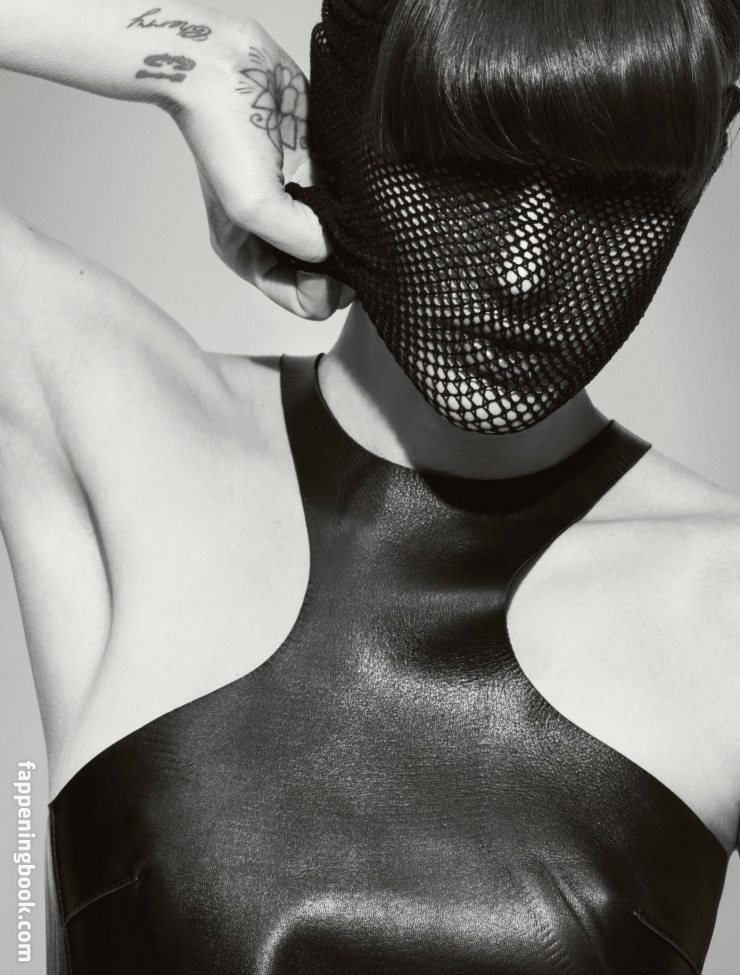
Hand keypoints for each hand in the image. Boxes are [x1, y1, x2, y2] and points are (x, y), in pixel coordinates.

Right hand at [166, 16, 354, 319]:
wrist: (224, 66)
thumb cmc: (225, 136)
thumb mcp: (254, 207)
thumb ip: (300, 240)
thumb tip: (338, 248)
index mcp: (251, 254)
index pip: (300, 302)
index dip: (322, 295)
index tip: (330, 270)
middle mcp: (277, 237)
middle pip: (326, 280)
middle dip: (341, 273)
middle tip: (349, 246)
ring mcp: (302, 207)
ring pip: (343, 247)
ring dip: (353, 241)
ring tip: (352, 219)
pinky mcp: (322, 175)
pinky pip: (351, 207)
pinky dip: (360, 209)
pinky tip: (359, 197)